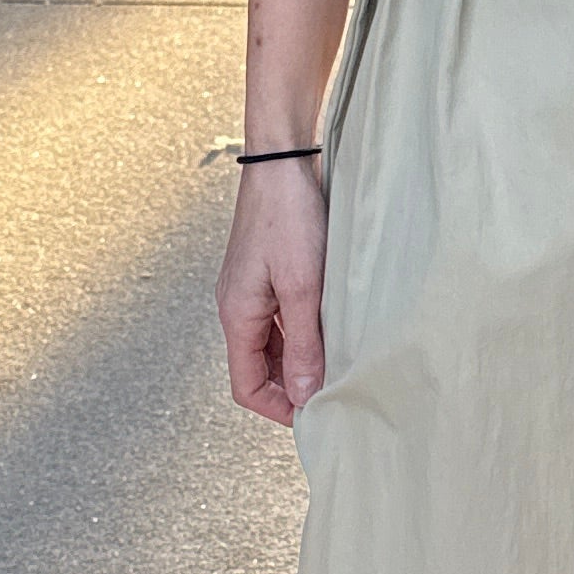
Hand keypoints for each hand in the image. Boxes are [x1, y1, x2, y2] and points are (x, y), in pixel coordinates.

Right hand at [219, 159, 329, 425]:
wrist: (283, 159)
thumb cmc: (289, 216)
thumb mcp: (303, 286)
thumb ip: (304, 343)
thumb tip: (304, 395)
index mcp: (237, 314)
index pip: (247, 386)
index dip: (279, 408)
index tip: (317, 414)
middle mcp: (237, 305)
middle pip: (258, 368)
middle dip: (291, 386)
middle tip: (334, 392)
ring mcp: (250, 289)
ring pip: (271, 344)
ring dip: (299, 359)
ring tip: (336, 361)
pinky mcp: (265, 272)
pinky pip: (279, 319)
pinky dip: (301, 332)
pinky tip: (329, 327)